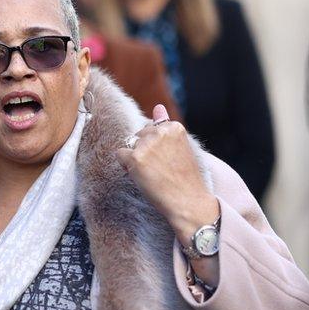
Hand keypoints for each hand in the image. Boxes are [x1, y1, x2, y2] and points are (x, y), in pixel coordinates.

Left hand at [115, 105, 218, 241]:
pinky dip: (125, 166)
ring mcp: (146, 145)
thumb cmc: (186, 178)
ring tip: (153, 173)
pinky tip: (141, 176)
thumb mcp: (180, 147)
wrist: (189, 202)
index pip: (150, 128)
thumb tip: (158, 107)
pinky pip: (119, 155)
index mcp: (173, 127)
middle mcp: (159, 132)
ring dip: (135, 159)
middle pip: (137, 135)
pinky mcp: (135, 159)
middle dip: (143, 150)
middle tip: (160, 169)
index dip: (155, 146)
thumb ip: (165, 125)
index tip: (168, 160)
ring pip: (128, 145)